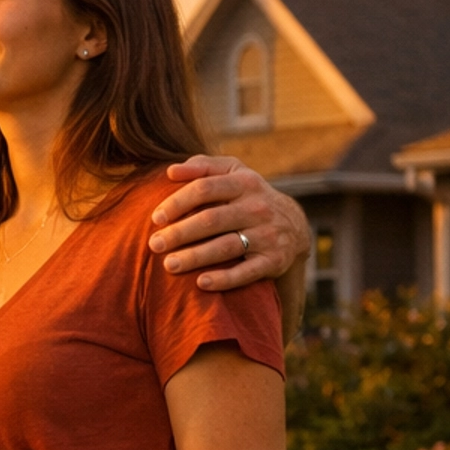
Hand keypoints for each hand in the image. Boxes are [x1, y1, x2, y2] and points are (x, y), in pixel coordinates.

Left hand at [150, 157, 310, 290]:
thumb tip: (170, 171)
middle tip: (154, 244)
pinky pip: (247, 272)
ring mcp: (267, 235)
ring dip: (195, 257)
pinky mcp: (273, 260)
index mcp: (244, 182)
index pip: (205, 189)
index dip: (177, 203)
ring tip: (169, 265)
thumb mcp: (233, 172)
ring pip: (226, 247)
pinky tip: (201, 283)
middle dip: (180, 233)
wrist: (294, 225)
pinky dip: (225, 279)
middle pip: (212, 219)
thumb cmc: (248, 196)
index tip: (156, 218)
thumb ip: (203, 166)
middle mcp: (257, 207)